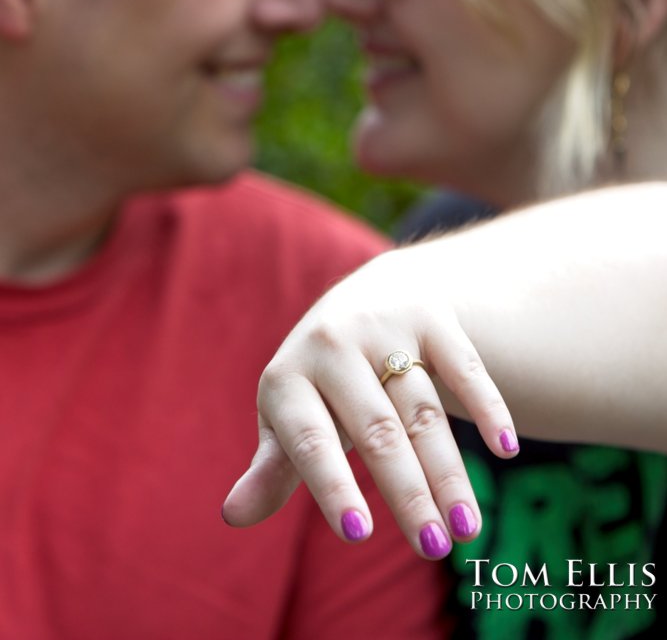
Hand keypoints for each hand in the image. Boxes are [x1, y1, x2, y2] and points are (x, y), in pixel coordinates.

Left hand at [222, 245, 517, 559]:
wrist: (368, 293)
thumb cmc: (321, 379)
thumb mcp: (289, 414)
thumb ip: (272, 467)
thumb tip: (233, 516)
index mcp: (288, 377)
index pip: (311, 441)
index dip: (333, 486)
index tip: (358, 535)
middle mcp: (332, 345)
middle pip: (378, 431)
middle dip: (408, 492)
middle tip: (434, 547)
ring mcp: (384, 326)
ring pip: (423, 410)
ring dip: (449, 471)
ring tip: (467, 527)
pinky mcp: (431, 316)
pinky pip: (464, 366)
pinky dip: (488, 405)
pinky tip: (506, 448)